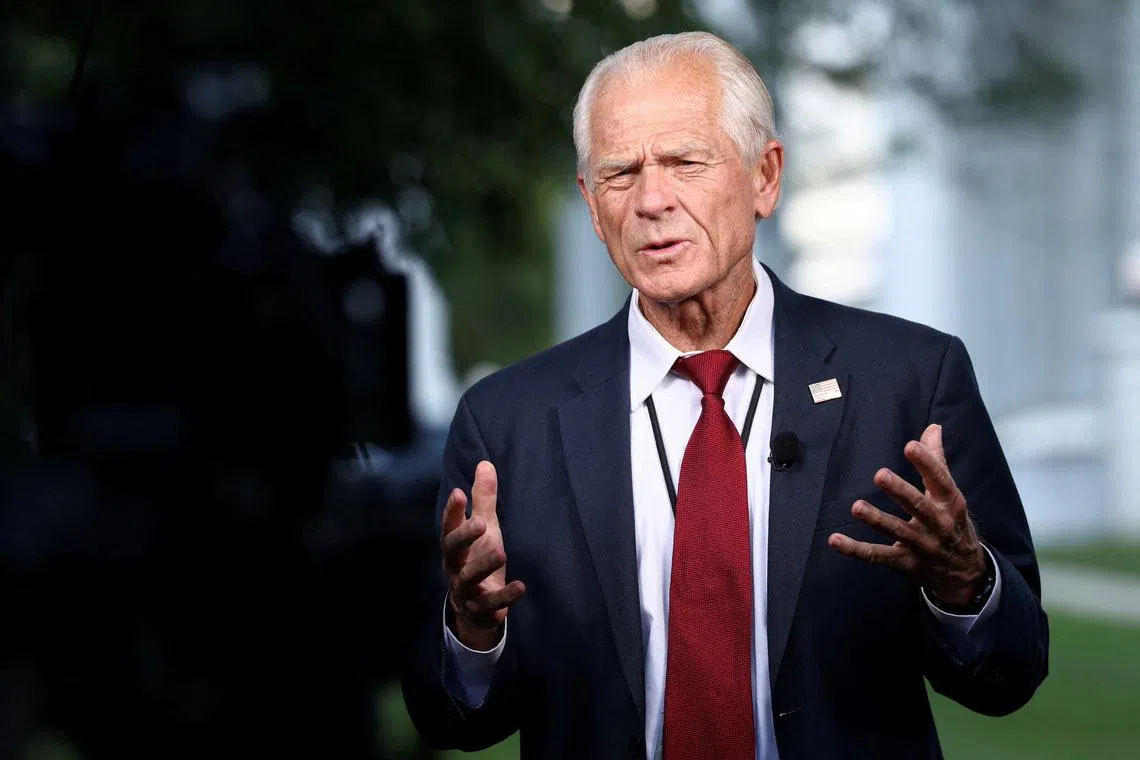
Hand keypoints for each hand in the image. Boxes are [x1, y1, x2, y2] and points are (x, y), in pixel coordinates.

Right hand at [441, 460, 525, 649]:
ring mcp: (465, 589)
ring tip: (501, 553)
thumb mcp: (484, 528)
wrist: (476, 608)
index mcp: (455, 545)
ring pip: (468, 578)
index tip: (459, 492)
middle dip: (464, 536)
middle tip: (480, 523)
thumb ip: (483, 500)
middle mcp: (455, 566)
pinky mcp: (480, 608)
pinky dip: (505, 597)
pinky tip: (520, 586)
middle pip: (452, 550)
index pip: (449, 525)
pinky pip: (490, 604)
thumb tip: (485, 464)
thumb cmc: (478, 558)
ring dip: (483, 566)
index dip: (453, 511)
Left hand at [827, 424, 987, 606]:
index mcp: (950, 502)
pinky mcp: (905, 562)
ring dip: (876, 519)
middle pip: (918, 505)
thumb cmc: (953, 523)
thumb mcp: (949, 494)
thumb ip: (937, 461)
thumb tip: (933, 428)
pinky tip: (835, 540)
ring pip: (897, 531)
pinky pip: (877, 556)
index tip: (911, 446)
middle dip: (899, 491)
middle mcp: (937, 524)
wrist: (966, 573)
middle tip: (880, 474)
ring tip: (856, 507)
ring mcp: (921, 545)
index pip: (940, 480)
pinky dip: (855, 550)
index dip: (927, 463)